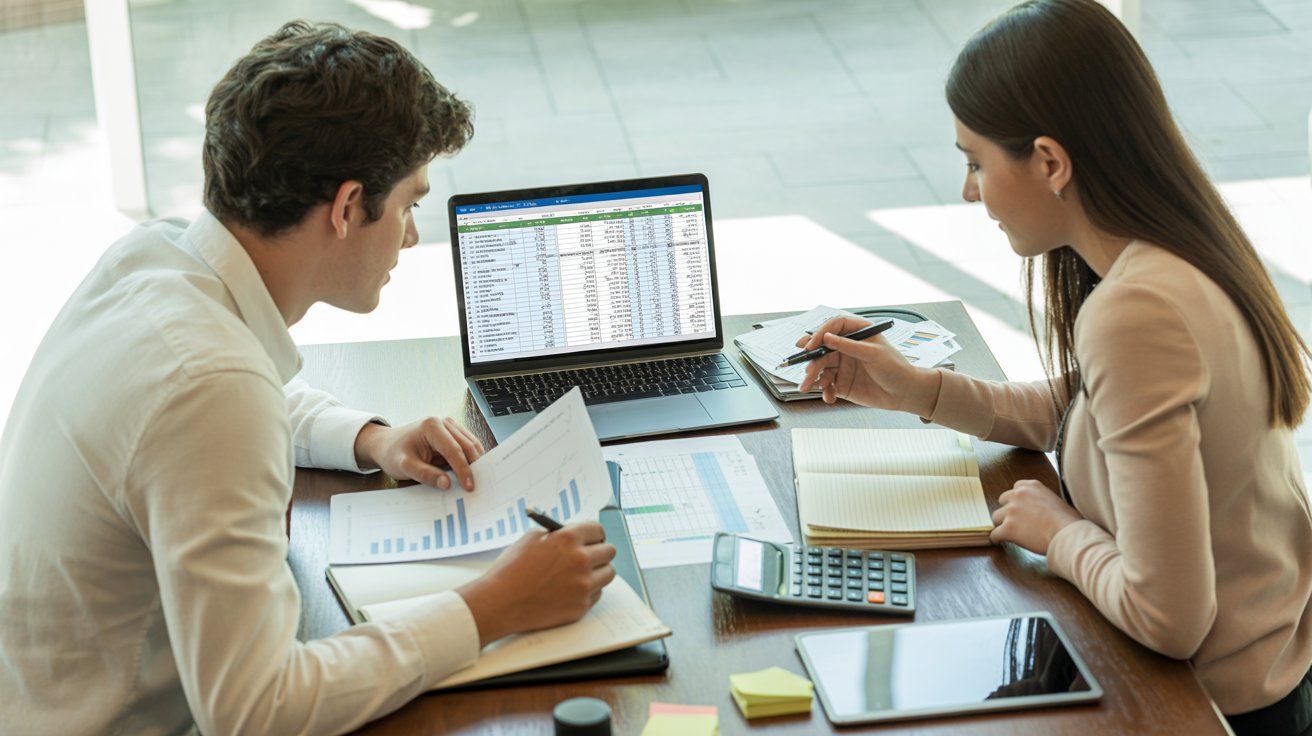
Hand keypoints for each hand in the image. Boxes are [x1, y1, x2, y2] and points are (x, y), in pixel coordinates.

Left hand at [354, 417, 484, 489]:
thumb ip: (425, 474)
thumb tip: (446, 483)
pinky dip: (471, 459)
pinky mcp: (452, 434)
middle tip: (479, 485)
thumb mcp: (404, 466)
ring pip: (471, 445)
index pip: (454, 450)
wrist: (386, 445)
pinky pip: (467, 447)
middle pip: (467, 446)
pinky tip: (472, 472)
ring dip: (476, 462)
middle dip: (474, 466)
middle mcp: (444, 422)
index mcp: (432, 426)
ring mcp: (450, 426)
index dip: (464, 470)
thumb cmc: (393, 453)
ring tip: (479, 480)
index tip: (469, 486)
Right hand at [456, 521, 616, 645]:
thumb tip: (573, 534)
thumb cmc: (511, 570)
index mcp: (568, 539)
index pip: (598, 530)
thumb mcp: (530, 538)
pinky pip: (597, 594)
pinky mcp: (581, 606)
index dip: (594, 534)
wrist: (500, 603)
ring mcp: (583, 586)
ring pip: (608, 574)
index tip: (592, 538)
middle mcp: (581, 560)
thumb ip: (556, 533)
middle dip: (599, 551)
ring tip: (580, 574)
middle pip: (609, 551)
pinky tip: (570, 590)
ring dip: (598, 572)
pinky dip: (588, 591)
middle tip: (589, 555)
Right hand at [795, 316, 940, 416]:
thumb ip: (848, 346)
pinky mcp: (842, 383)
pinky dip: (824, 391)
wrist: (905, 393)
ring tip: (809, 387)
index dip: (819, 335)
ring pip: (820, 369)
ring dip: (813, 378)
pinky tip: (829, 397)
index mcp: (857, 333)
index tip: (810, 346)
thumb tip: (827, 338)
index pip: (833, 328)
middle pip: (822, 350)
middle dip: (812, 361)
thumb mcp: (873, 354)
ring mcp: (843, 366)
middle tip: (807, 371)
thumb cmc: (896, 368)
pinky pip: (827, 386)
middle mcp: (847, 348)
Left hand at [989, 479, 1082, 554]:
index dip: (1017, 500)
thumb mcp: (1057, 500)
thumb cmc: (1069, 521)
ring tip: (1010, 533)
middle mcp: (1019, 494)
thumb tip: (1041, 510)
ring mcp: (1011, 510)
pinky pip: (994, 534)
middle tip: (1016, 521)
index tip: (1020, 508)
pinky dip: (997, 539)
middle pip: (1003, 501)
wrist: (1067, 533)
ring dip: (1002, 524)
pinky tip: (1002, 542)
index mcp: (1032, 486)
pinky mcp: (1007, 527)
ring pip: (996, 517)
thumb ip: (1042, 500)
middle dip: (1008, 511)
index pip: (1016, 488)